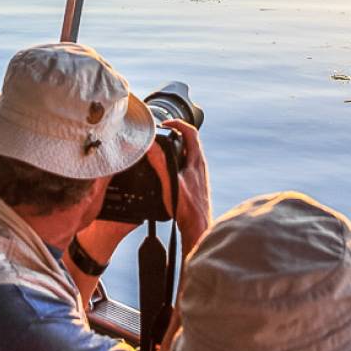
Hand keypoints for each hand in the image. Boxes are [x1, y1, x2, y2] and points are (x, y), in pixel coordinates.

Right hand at [145, 120, 211, 252]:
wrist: (198, 227)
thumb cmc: (187, 209)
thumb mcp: (170, 183)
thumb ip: (160, 163)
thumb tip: (151, 145)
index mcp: (196, 161)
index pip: (191, 132)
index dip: (177, 123)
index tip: (164, 123)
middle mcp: (199, 165)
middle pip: (189, 141)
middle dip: (174, 134)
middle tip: (159, 134)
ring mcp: (198, 174)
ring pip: (187, 153)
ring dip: (174, 147)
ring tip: (160, 149)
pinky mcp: (195, 183)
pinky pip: (185, 164)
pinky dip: (175, 160)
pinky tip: (166, 170)